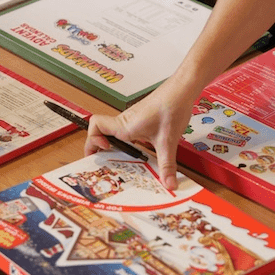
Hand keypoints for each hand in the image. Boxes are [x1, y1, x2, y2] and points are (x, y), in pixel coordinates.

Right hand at [85, 76, 195, 190]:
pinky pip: (124, 131)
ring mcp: (131, 119)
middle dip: (99, 148)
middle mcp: (124, 121)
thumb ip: (167, 165)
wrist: (182, 89)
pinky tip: (138, 152)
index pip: (95, 125)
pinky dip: (125, 142)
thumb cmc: (171, 106)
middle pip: (100, 132)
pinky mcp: (139, 119)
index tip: (103, 151)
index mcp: (125, 125)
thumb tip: (169, 184)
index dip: (93, 139)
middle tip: (105, 163)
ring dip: (112, 145)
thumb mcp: (168, 141)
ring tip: (120, 161)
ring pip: (112, 132)